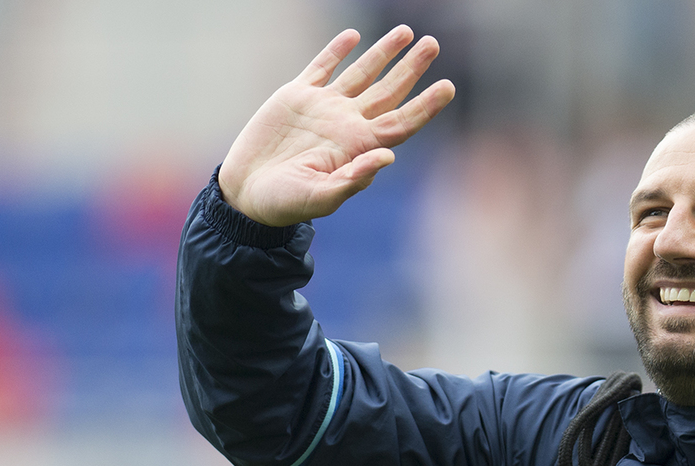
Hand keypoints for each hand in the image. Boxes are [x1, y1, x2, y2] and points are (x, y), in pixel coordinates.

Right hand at [218, 26, 454, 226]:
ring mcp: (324, 108)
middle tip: (433, 44)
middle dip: (411, 68)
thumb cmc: (285, 203)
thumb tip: (389, 156)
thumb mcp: (320, 197)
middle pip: (389, 91)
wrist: (246, 192)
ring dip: (383, 52)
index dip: (426, 105)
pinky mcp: (296, 96)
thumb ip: (354, 179)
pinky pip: (322, 67)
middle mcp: (347, 124)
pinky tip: (353, 36)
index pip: (402, 122)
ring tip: (406, 31)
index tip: (448, 86)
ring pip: (361, 73)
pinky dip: (337, 50)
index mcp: (359, 147)